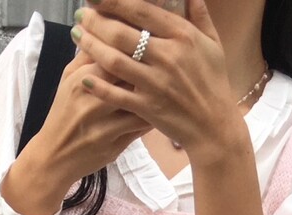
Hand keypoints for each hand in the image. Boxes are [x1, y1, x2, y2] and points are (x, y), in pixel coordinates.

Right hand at [1, 44, 150, 214]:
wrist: (54, 157)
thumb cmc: (63, 114)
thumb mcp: (67, 80)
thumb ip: (87, 55)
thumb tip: (104, 28)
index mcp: (81, 81)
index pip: (116, 53)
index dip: (135, 45)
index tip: (147, 41)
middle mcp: (93, 103)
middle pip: (132, 76)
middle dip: (149, 67)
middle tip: (163, 61)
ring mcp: (105, 127)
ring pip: (141, 103)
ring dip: (156, 93)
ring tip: (165, 84)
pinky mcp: (115, 146)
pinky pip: (141, 128)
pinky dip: (153, 115)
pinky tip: (160, 107)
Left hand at [71, 0, 249, 164]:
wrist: (214, 126)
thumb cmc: (213, 83)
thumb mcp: (212, 43)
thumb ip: (199, 14)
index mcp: (182, 36)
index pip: (141, 11)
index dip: (115, 1)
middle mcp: (167, 57)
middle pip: (122, 33)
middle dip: (96, 21)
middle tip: (80, 15)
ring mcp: (156, 83)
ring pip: (115, 61)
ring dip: (91, 46)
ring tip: (77, 36)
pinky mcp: (147, 107)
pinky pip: (116, 94)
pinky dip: (98, 85)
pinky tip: (83, 76)